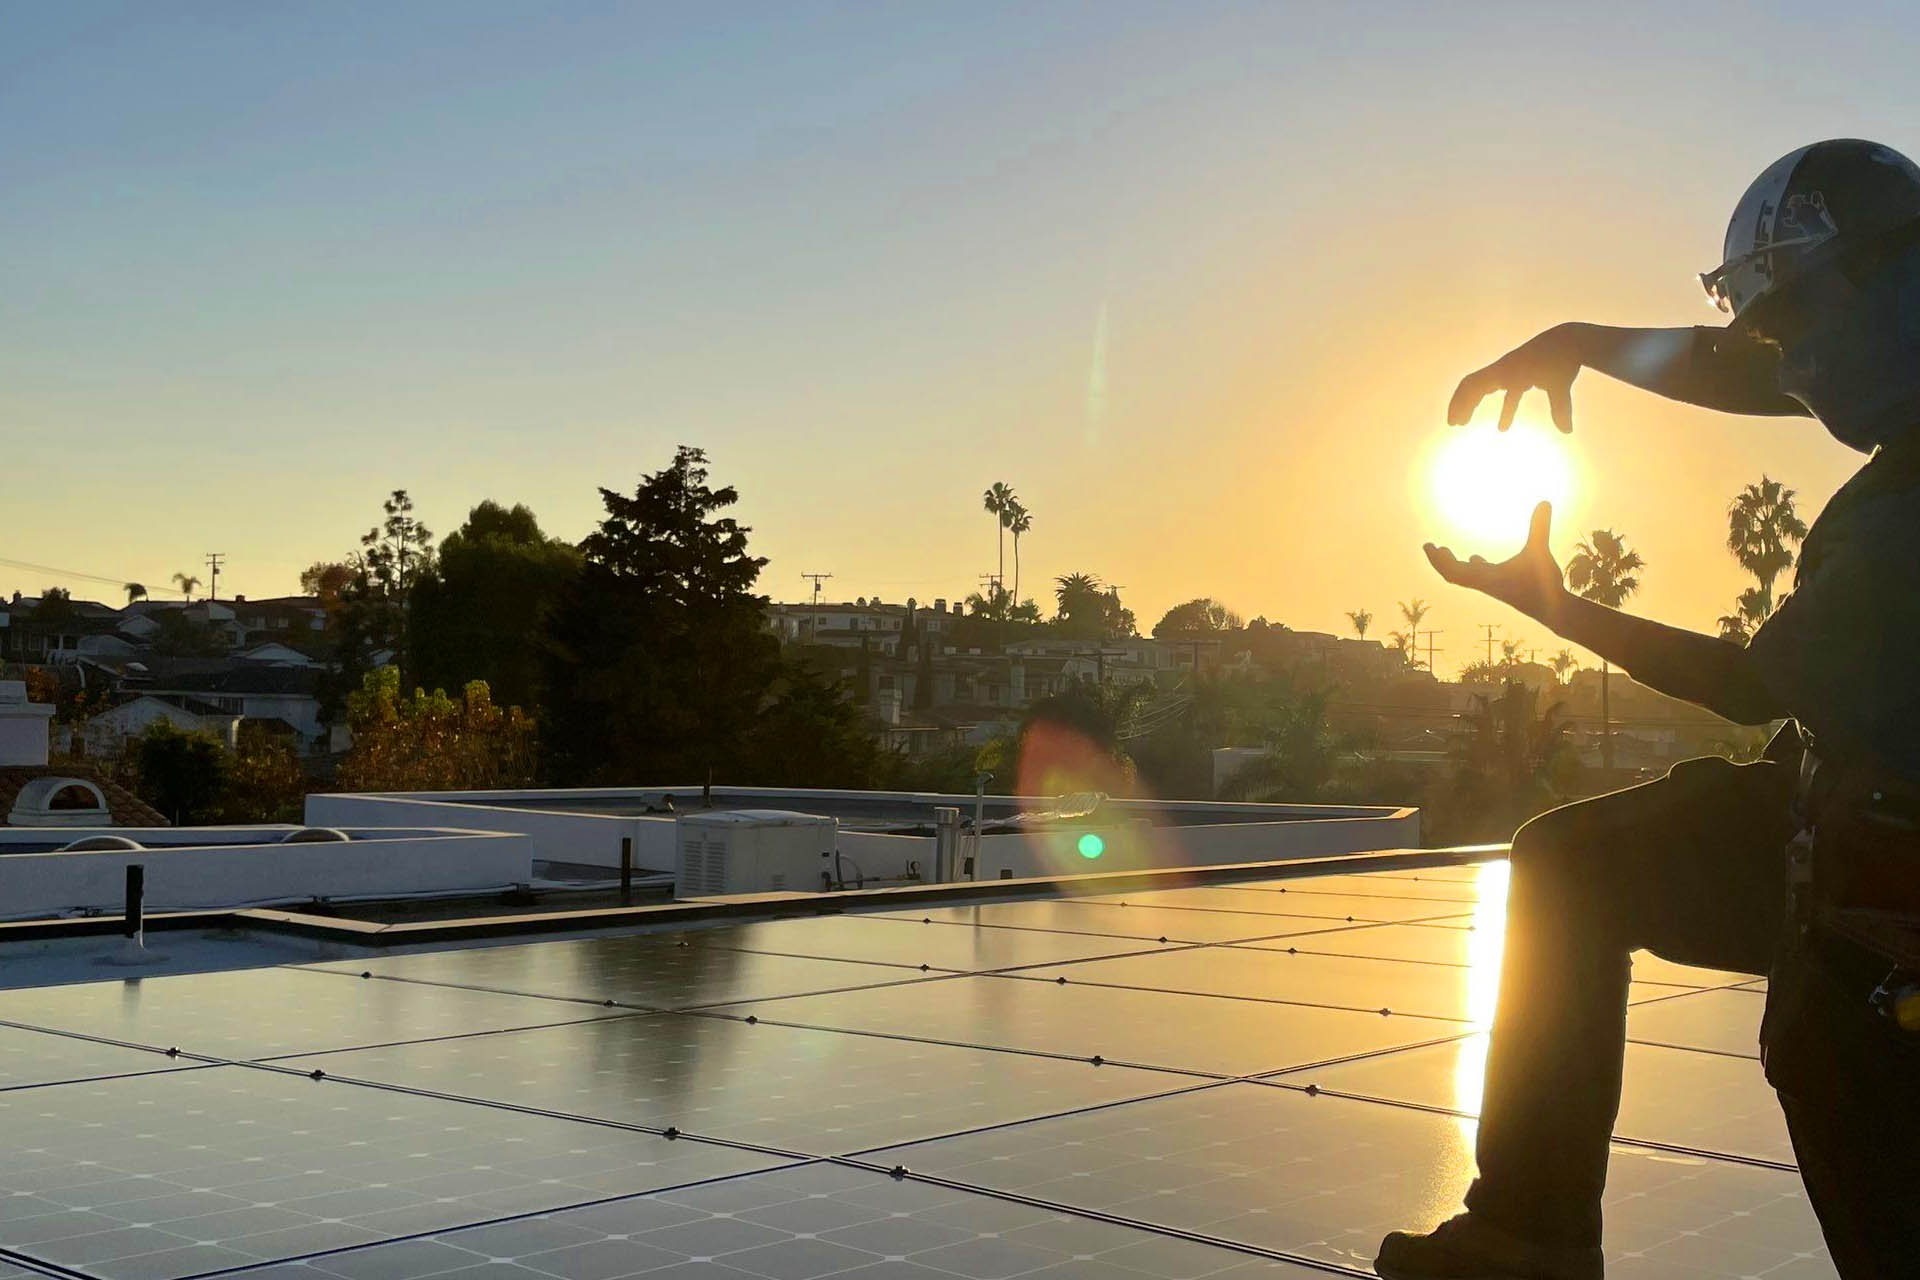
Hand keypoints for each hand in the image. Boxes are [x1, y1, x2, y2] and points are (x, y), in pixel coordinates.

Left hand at [1424, 502, 1567, 622]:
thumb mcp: (1540, 552)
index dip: (1438, 559)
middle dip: (1439, 561)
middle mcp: (1485, 583)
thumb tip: (1544, 501)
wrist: (1553, 612)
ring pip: (1464, 577)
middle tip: (1429, 546)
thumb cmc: (1544, 584)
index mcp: (1486, 577)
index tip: (1428, 546)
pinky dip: (1471, 567)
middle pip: (1452, 574)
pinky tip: (1475, 559)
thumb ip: (1540, 528)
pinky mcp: (1501, 587)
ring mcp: (1492, 586)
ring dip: (1452, 564)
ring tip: (1444, 552)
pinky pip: (1478, 577)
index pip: (1452, 570)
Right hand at [1448, 323, 1581, 432]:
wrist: (1569, 340)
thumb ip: (1561, 408)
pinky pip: (1504, 392)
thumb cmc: (1563, 361)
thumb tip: (1567, 432)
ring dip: (1472, 404)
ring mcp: (1510, 371)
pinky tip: (1503, 427)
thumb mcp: (1559, 384)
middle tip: (1454, 424)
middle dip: (1460, 404)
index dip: (1462, 403)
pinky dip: (1502, 408)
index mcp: (1506, 371)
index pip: (1474, 386)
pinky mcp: (1520, 375)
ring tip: (1465, 423)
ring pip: (1482, 387)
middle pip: (1471, 385)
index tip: (1457, 423)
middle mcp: (1503, 370)